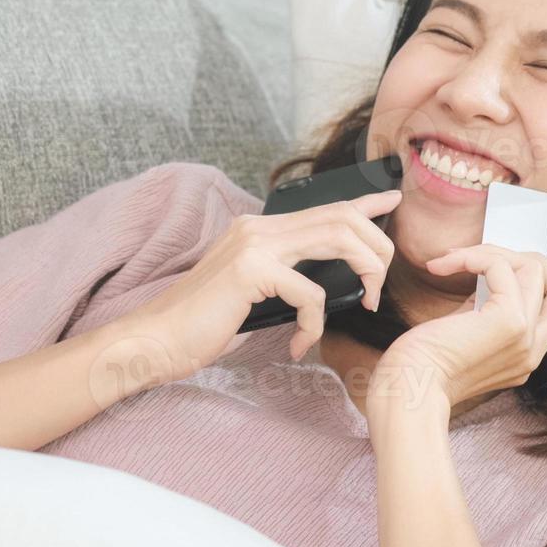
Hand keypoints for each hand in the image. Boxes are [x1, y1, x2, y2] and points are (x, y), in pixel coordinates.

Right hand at [129, 188, 400, 379]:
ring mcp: (254, 244)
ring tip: (366, 302)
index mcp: (258, 229)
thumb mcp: (252, 294)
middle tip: (382, 283)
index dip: (362, 203)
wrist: (155, 340)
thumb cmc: (202, 324)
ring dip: (364, 271)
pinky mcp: (251, 271)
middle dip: (376, 246)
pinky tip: (298, 346)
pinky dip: (315, 324)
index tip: (391, 200)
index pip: (322, 207)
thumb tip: (325, 286)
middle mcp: (258, 227)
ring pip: (337, 239)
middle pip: (341, 217)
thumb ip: (283, 277)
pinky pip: (311, 294)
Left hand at [368, 244, 546, 418]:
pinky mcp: (509, 323)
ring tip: (453, 260)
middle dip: (528, 260)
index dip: (534, 280)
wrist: (406, 394)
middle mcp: (532, 350)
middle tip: (482, 260)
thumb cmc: (418, 369)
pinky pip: (504, 267)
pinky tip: (444, 266)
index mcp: (523, 356)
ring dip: (491, 252)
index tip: (491, 273)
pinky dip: (474, 256)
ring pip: (535, 268)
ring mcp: (525, 337)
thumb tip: (485, 275)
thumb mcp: (462, 336)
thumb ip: (483, 313)